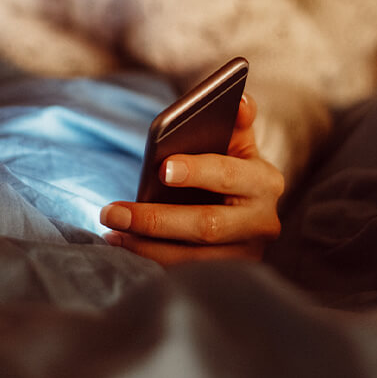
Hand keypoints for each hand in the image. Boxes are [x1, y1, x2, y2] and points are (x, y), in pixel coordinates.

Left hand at [99, 93, 283, 264]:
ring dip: (146, 246)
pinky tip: (122, 245)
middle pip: (207, 226)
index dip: (197, 171)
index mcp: (266, 182)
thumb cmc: (233, 168)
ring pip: (193, 259)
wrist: (248, 211)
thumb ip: (237, 121)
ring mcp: (247, 255)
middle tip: (111, 211)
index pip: (228, 175)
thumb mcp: (238, 144)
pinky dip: (152, 261)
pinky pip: (186, 274)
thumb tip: (239, 101)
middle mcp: (263, 223)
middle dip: (156, 220)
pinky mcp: (229, 276)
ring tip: (111, 229)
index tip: (162, 168)